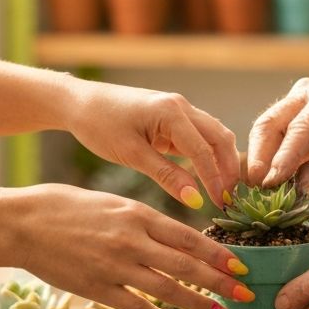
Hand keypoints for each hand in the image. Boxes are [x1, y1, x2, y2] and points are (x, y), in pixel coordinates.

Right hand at [7, 184, 253, 308]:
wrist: (22, 223)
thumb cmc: (67, 207)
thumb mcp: (113, 203)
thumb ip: (143, 220)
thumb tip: (176, 238)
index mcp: (138, 214)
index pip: (188, 237)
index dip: (218, 255)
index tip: (241, 265)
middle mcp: (131, 240)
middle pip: (186, 266)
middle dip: (220, 283)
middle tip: (246, 294)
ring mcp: (114, 266)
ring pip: (167, 289)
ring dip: (198, 305)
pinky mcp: (96, 287)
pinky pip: (135, 306)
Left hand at [67, 82, 239, 210]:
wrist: (79, 103)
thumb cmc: (99, 126)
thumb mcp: (132, 155)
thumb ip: (166, 176)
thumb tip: (195, 199)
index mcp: (172, 112)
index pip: (205, 150)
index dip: (216, 180)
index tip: (222, 205)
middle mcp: (181, 106)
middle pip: (220, 138)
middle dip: (229, 169)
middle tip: (229, 199)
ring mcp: (179, 109)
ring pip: (214, 135)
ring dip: (222, 161)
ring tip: (222, 190)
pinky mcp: (173, 117)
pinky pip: (199, 136)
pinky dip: (207, 155)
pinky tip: (206, 175)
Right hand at [246, 78, 308, 191]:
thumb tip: (296, 189)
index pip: (301, 128)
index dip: (283, 156)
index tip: (270, 182)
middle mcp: (306, 93)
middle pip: (271, 124)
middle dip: (259, 157)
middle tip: (254, 190)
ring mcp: (293, 103)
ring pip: (264, 132)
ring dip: (257, 161)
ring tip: (253, 191)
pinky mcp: (286, 119)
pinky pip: (268, 140)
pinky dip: (263, 162)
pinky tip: (260, 185)